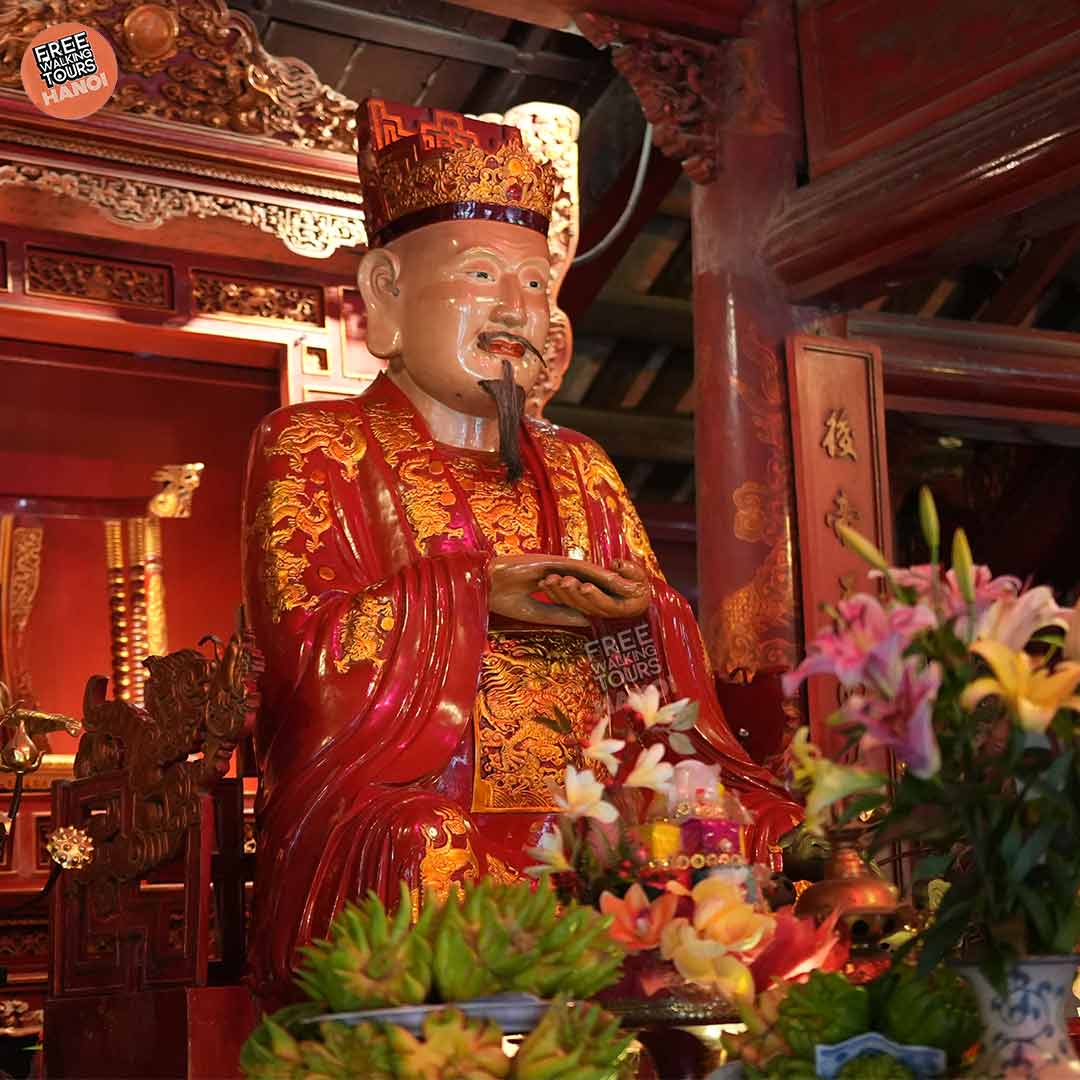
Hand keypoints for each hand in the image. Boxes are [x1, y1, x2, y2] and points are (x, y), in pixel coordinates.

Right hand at [489, 555, 650, 626]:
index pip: (579, 591)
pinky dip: (596, 572)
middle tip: (634, 593)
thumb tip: (587, 620)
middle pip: (589, 579)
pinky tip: (613, 578)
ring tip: (632, 586)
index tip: (618, 605)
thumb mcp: (536, 612)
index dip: (599, 597)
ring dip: (611, 579)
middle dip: (612, 587)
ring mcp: (554, 565)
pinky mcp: (551, 561)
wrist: (483, 586)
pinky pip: (578, 567)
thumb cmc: (501, 599)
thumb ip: (561, 614)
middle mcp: (555, 572)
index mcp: (550, 584)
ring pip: (589, 572)